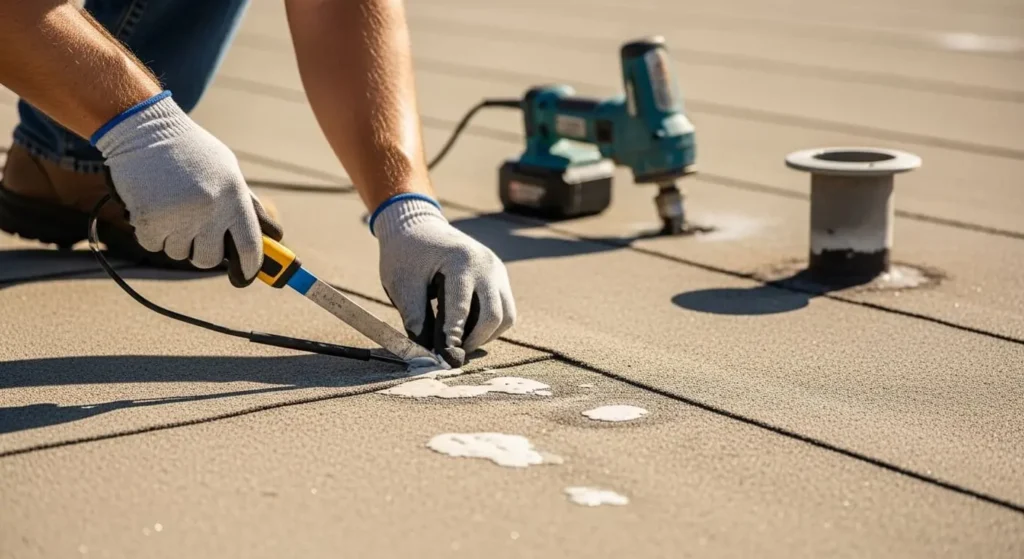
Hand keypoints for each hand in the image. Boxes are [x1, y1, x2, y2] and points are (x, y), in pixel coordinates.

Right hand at [93, 92, 282, 285]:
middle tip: (197, 235)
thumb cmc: (191, 151)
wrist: (145, 130)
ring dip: (176, 240)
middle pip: (209, 259)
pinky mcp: (149, 220)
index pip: (249, 247)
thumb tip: (268, 238)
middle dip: (204, 253)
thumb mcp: (228, 171)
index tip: (247, 274)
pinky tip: (154, 207)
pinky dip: (153, 233)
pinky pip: (154, 246)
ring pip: (179, 254)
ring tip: (173, 210)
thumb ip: (245, 204)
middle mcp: (209, 209)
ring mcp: (178, 216)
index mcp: (233, 197)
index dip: (250, 267)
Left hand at [373, 195, 516, 366]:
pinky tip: (470, 330)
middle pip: (495, 315)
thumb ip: (415, 318)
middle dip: (475, 340)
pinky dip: (491, 324)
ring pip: (507, 315)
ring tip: (463, 343)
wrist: (416, 224)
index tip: (445, 356)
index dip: (454, 336)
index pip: (463, 308)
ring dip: (488, 335)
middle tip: (455, 353)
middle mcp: (486, 264)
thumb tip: (426, 354)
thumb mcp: (402, 284)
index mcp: (461, 261)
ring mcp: (496, 270)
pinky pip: (504, 307)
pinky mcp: (498, 276)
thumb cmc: (405, 253)